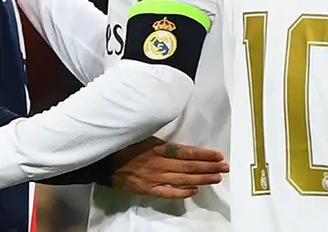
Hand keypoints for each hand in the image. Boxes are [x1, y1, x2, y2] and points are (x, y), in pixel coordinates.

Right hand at [109, 137, 228, 199]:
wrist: (103, 161)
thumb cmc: (122, 144)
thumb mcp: (141, 135)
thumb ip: (160, 139)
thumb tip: (177, 139)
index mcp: (157, 147)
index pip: (186, 151)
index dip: (204, 154)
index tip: (219, 155)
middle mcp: (159, 163)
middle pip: (189, 166)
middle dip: (209, 166)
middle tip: (225, 167)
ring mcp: (154, 178)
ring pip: (183, 179)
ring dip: (202, 178)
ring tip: (217, 177)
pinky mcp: (148, 189)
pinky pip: (168, 192)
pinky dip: (182, 192)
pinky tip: (195, 190)